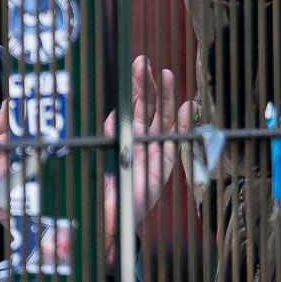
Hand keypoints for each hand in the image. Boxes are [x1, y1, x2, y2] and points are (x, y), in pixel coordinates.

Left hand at [105, 55, 188, 236]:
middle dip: (149, 84)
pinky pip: (176, 142)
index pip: (131, 104)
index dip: (135, 85)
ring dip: (166, 98)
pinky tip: (186, 107)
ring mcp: (152, 151)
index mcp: (120, 135)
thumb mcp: (94, 154)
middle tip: (147, 63)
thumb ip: (102, 132)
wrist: (105, 218)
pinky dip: (183, 125)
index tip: (138, 65)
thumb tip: (108, 111)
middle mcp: (138, 140)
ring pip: (162, 119)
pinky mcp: (163, 167)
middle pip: (147, 107)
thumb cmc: (95, 188)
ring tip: (168, 76)